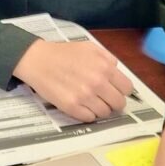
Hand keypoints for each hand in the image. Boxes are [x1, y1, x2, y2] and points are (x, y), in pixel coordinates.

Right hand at [13, 39, 132, 120]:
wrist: (37, 60)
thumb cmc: (63, 53)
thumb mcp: (90, 48)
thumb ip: (108, 58)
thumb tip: (116, 72)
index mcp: (105, 67)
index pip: (127, 88)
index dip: (121, 90)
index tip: (114, 91)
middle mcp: (98, 83)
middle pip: (118, 104)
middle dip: (112, 102)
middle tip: (103, 99)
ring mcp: (84, 96)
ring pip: (104, 113)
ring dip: (99, 109)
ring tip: (89, 101)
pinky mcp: (71, 107)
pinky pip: (89, 118)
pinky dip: (86, 114)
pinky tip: (80, 105)